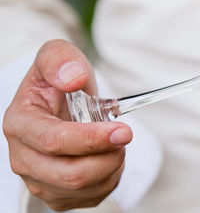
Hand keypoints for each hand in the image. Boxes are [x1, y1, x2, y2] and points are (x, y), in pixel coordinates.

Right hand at [3, 40, 132, 210]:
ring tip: (115, 143)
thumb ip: (61, 60)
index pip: (54, 142)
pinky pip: (91, 197)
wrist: (62, 100)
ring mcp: (38, 180)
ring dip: (111, 166)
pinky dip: (110, 178)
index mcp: (19, 124)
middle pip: (70, 174)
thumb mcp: (58, 55)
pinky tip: (108, 157)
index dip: (91, 139)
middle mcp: (23, 158)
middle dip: (108, 157)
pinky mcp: (57, 195)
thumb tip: (72, 79)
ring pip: (83, 189)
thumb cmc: (60, 80)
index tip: (123, 130)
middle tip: (125, 135)